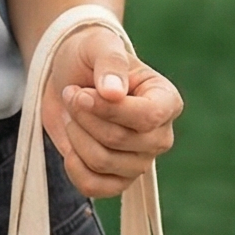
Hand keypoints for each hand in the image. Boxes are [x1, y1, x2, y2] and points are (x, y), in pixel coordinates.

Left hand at [43, 23, 182, 198]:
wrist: (69, 80)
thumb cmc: (90, 58)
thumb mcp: (99, 47)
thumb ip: (110, 64)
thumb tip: (113, 92)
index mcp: (166, 101)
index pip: (148, 117)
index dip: (108, 109)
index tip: (80, 92)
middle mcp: (159, 135)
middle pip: (119, 140)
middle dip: (84, 117)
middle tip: (72, 95)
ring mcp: (139, 161)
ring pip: (102, 162)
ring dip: (75, 136)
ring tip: (73, 115)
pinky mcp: (116, 180)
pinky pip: (94, 187)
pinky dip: (73, 167)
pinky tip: (70, 146)